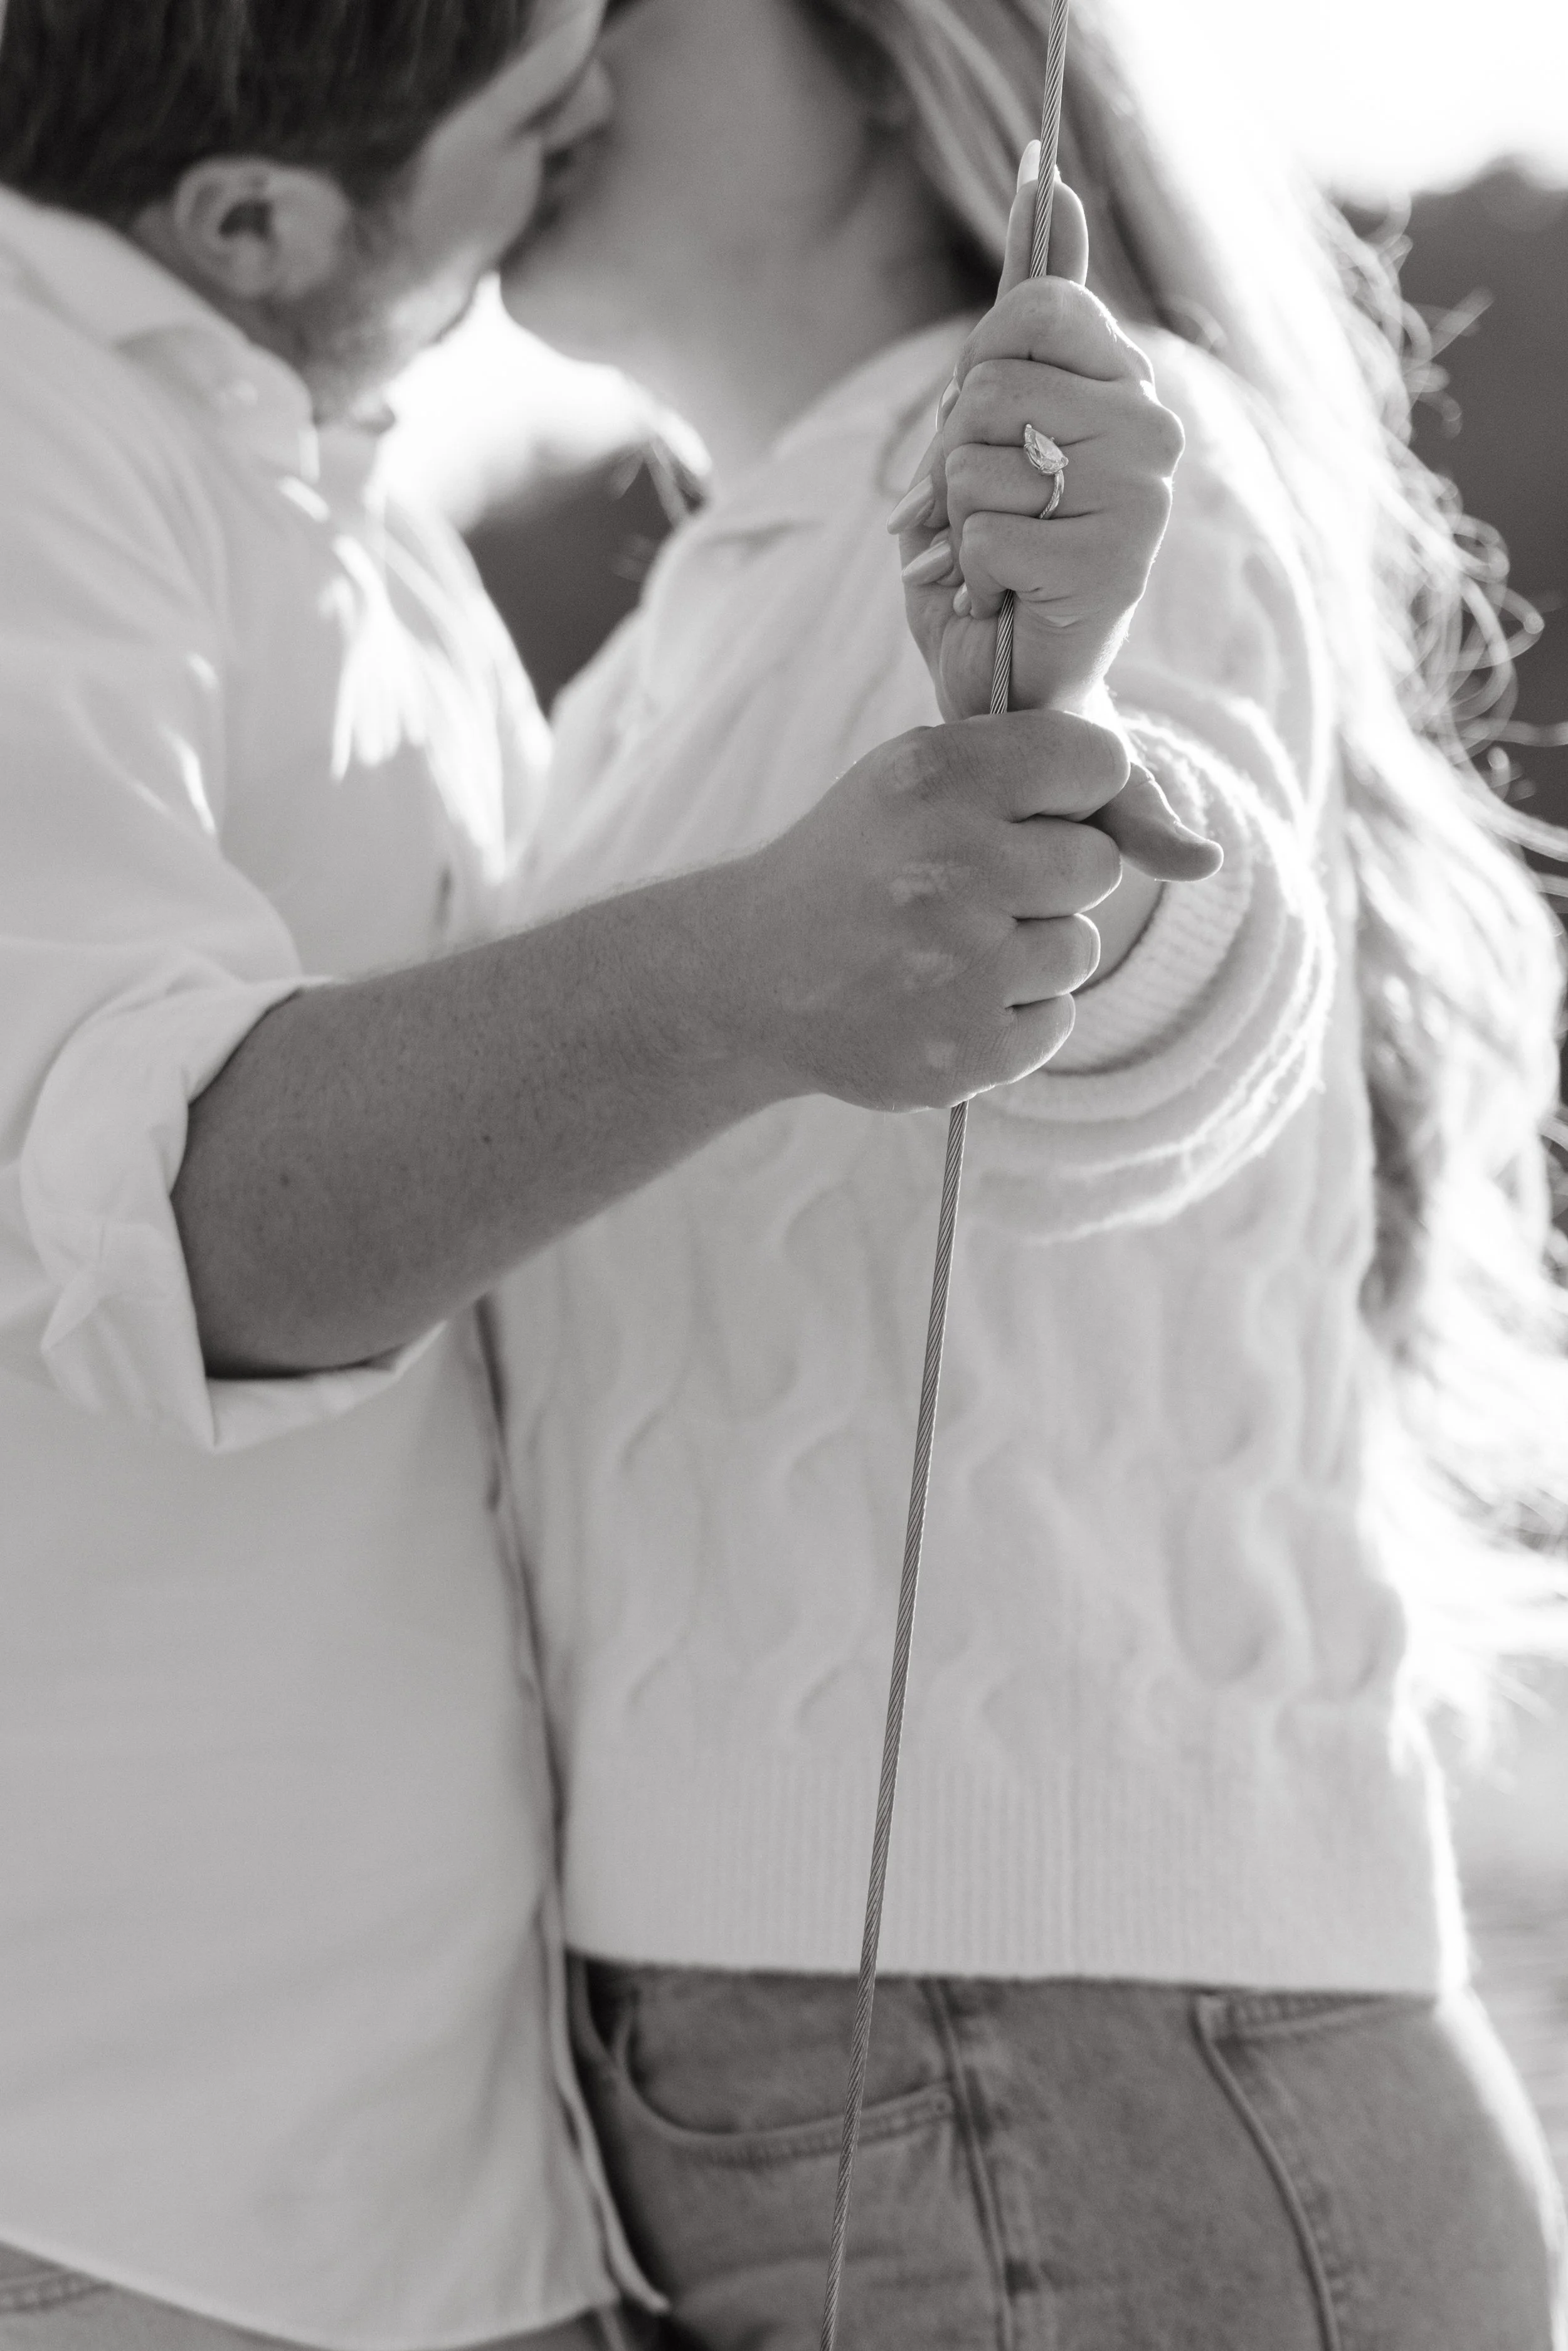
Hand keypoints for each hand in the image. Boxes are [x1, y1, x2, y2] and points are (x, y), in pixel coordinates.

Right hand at [723, 708, 1138, 1110]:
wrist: (751, 977)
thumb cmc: (856, 864)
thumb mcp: (913, 780)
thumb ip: (1026, 770)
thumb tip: (1177, 831)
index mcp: (935, 778)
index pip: (1096, 762)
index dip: (1074, 790)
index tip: (1035, 810)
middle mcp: (949, 868)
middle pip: (1096, 863)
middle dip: (1052, 877)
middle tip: (976, 890)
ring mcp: (958, 968)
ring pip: (1078, 949)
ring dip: (1031, 952)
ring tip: (950, 949)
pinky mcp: (965, 1052)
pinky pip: (1055, 1021)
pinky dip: (1013, 1015)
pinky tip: (946, 999)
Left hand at [895, 167, 1183, 727]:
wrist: (1015, 686)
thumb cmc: (998, 555)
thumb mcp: (995, 423)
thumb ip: (1021, 320)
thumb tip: (1045, 174)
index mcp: (1125, 385)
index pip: (1030, 309)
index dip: (976, 371)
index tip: (985, 427)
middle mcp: (1150, 432)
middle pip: (991, 383)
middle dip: (954, 453)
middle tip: (980, 508)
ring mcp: (1139, 501)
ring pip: (981, 459)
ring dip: (958, 518)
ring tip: (995, 559)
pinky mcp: (1110, 570)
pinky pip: (983, 531)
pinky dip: (969, 572)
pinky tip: (1006, 596)